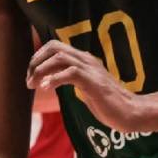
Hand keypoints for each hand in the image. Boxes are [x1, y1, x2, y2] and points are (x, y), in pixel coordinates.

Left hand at [27, 40, 144, 131]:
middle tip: (28, 80)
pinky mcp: (94, 82)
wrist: (129, 112)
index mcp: (83, 60)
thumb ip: (70, 80)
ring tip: (33, 85)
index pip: (55, 46)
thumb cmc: (106, 103)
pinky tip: (46, 88)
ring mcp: (91, 69)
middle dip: (36, 61)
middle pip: (54, 47)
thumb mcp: (84, 87)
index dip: (38, 57)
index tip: (30, 74)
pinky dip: (54, 79)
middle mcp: (86, 60)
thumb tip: (49, 81)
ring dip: (41, 70)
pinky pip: (70, 73)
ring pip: (59, 57)